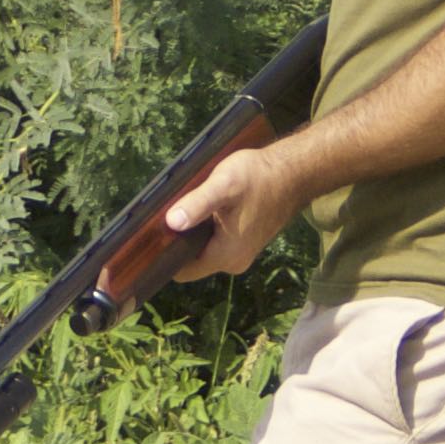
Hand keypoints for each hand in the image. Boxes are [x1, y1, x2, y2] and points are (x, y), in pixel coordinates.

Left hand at [159, 128, 304, 280]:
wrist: (293, 173)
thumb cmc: (259, 177)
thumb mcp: (224, 185)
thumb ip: (197, 205)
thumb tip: (171, 223)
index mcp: (226, 255)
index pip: (182, 270)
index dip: (164, 255)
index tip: (151, 235)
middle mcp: (233, 262)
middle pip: (191, 260)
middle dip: (177, 242)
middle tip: (163, 215)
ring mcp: (240, 254)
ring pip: (202, 250)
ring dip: (192, 234)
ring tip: (181, 209)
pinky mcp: (244, 243)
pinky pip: (215, 243)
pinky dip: (205, 230)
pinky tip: (202, 209)